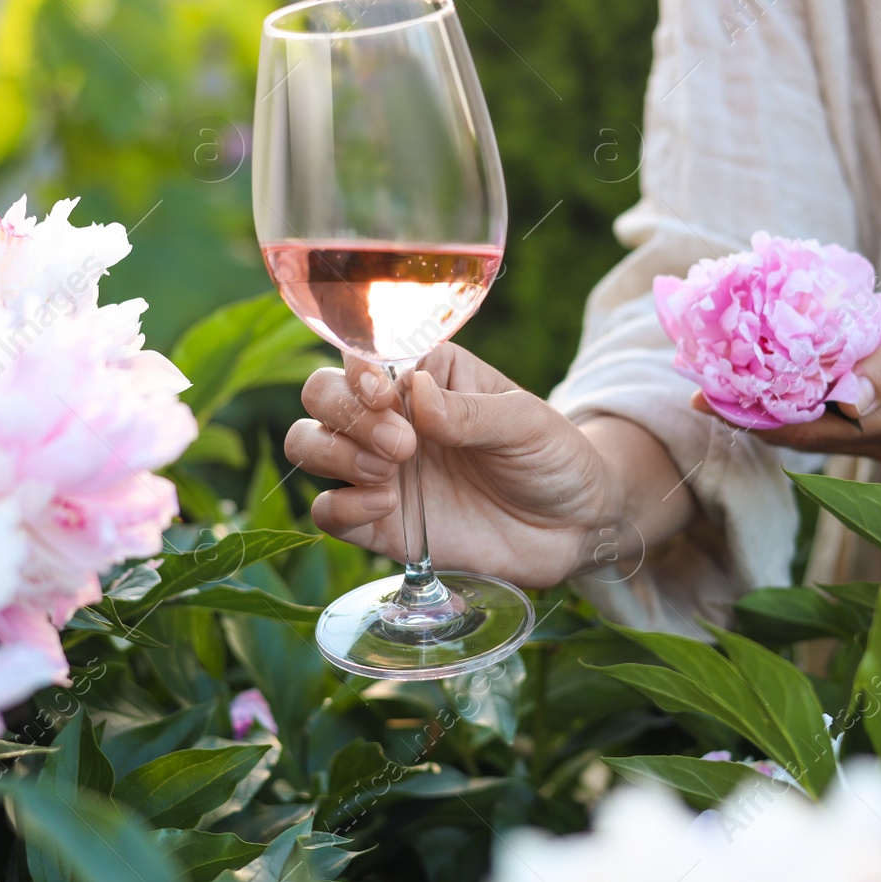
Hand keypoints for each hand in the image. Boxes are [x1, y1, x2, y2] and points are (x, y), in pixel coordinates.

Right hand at [284, 343, 640, 588]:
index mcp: (424, 374)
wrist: (572, 527)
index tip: (385, 394)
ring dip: (334, 454)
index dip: (357, 370)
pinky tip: (383, 506)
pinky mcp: (378, 522)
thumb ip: (470, 411)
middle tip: (402, 445)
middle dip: (346, 414)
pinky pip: (326, 511)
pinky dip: (340, 507)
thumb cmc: (552, 458)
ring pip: (307, 445)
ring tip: (390, 473)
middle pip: (320, 395)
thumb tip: (416, 394)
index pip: (361, 354)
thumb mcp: (526, 423)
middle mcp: (390, 416)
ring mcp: (378, 470)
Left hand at [696, 270, 880, 461]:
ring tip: (716, 377)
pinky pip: (821, 413)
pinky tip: (760, 372)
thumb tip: (848, 401)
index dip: (753, 417)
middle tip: (696, 383)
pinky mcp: (878, 415)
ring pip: (806, 427)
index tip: (705, 397)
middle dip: (746, 413)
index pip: (808, 431)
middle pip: (798, 435)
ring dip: (762, 406)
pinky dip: (788, 396)